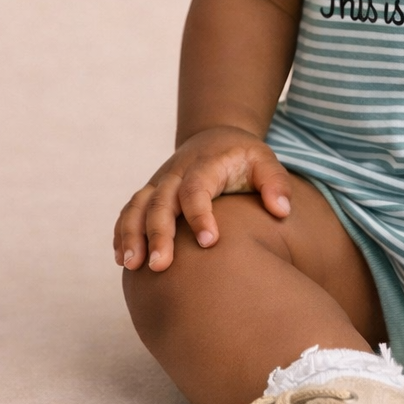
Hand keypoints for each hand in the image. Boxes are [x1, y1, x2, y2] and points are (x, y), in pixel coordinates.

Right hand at [114, 126, 293, 272]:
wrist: (215, 138)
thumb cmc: (243, 157)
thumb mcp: (265, 160)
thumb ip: (276, 183)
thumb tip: (281, 210)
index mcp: (206, 164)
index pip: (197, 188)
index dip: (200, 215)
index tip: (209, 243)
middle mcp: (177, 172)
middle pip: (161, 201)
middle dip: (159, 234)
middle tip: (161, 266)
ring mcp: (159, 182)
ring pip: (138, 206)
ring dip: (132, 235)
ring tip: (133, 265)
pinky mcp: (149, 192)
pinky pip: (129, 211)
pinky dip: (122, 232)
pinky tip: (122, 259)